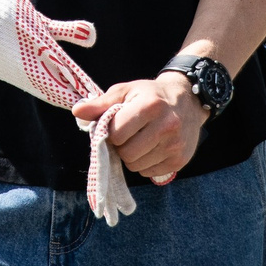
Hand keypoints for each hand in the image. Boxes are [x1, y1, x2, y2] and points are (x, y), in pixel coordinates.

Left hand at [73, 73, 205, 183]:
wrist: (188, 100)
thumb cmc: (151, 95)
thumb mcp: (125, 91)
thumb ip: (101, 103)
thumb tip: (77, 111)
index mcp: (150, 106)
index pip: (117, 134)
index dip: (112, 131)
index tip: (118, 124)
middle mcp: (167, 126)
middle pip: (126, 153)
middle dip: (121, 146)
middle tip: (128, 135)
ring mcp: (175, 145)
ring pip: (136, 166)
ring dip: (132, 157)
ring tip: (140, 141)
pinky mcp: (180, 160)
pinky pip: (149, 173)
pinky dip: (144, 164)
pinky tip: (151, 148)